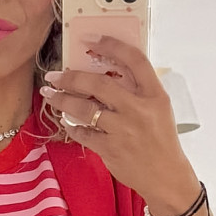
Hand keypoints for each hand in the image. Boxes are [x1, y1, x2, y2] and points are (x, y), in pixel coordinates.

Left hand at [42, 37, 199, 215]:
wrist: (166, 176)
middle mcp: (138, 109)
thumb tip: (107, 73)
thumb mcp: (159, 108)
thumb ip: (137, 90)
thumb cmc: (161, 140)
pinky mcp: (110, 149)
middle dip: (72, 77)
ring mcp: (122, 130)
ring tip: (50, 94)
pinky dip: (72, 125)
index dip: (112, 46)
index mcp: (154, 94)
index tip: (93, 39)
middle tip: (55, 75)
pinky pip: (83, 132)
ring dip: (62, 100)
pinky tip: (67, 120)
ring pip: (84, 109)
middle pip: (99, 84)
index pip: (134, 60)